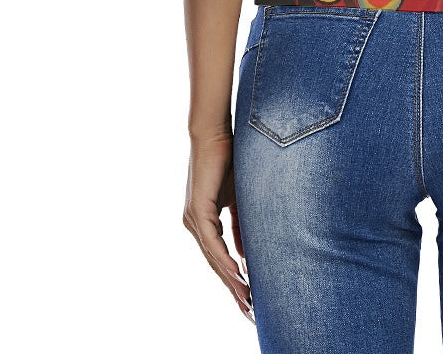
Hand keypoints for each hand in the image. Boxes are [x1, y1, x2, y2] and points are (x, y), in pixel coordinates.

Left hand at [183, 132, 254, 323]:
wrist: (214, 133)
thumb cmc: (228, 159)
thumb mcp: (239, 198)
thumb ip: (240, 225)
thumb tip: (247, 253)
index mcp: (203, 221)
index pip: (218, 257)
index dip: (232, 279)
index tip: (248, 298)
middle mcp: (194, 223)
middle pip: (214, 263)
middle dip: (232, 288)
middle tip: (248, 310)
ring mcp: (194, 218)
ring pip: (212, 257)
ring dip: (230, 279)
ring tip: (245, 298)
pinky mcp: (198, 210)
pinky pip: (211, 242)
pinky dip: (224, 258)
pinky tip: (237, 273)